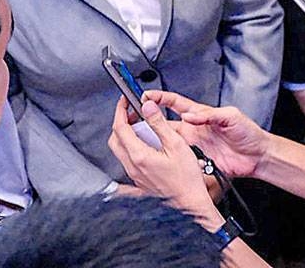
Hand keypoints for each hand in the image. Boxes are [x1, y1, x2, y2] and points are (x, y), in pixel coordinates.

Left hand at [107, 97, 216, 214]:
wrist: (189, 203)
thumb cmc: (187, 179)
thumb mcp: (176, 144)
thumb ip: (159, 124)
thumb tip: (148, 107)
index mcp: (139, 156)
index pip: (120, 128)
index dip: (120, 110)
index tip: (124, 101)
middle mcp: (132, 167)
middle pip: (115, 139)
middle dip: (120, 122)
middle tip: (132, 112)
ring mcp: (134, 175)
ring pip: (120, 150)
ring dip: (126, 135)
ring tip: (142, 127)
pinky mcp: (139, 180)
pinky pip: (127, 160)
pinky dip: (132, 147)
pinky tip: (147, 144)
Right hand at [141, 90, 271, 180]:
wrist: (257, 156)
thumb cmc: (247, 133)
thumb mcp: (231, 116)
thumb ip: (210, 114)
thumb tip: (190, 116)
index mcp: (201, 115)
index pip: (175, 103)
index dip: (160, 98)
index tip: (146, 96)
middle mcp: (194, 130)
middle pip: (166, 124)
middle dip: (150, 121)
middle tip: (136, 120)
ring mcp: (194, 146)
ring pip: (169, 143)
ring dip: (159, 142)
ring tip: (146, 141)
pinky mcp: (197, 161)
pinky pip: (180, 160)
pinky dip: (172, 159)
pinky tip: (165, 160)